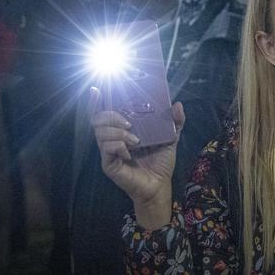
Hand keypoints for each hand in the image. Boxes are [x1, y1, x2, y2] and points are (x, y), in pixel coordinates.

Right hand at [91, 87, 184, 228]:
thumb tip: (178, 104)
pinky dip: (118, 146)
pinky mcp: (108, 164)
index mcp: (122, 129)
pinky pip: (106, 149)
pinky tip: (129, 152)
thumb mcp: (171, 138)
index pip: (103, 112)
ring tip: (136, 140)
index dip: (97, 101)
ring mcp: (108, 151)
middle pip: (97, 119)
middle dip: (111, 115)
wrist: (160, 185)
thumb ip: (176, 121)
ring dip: (118, 133)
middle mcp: (112, 138)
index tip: (97, 90)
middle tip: (129, 123)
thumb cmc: (161, 162)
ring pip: (100, 133)